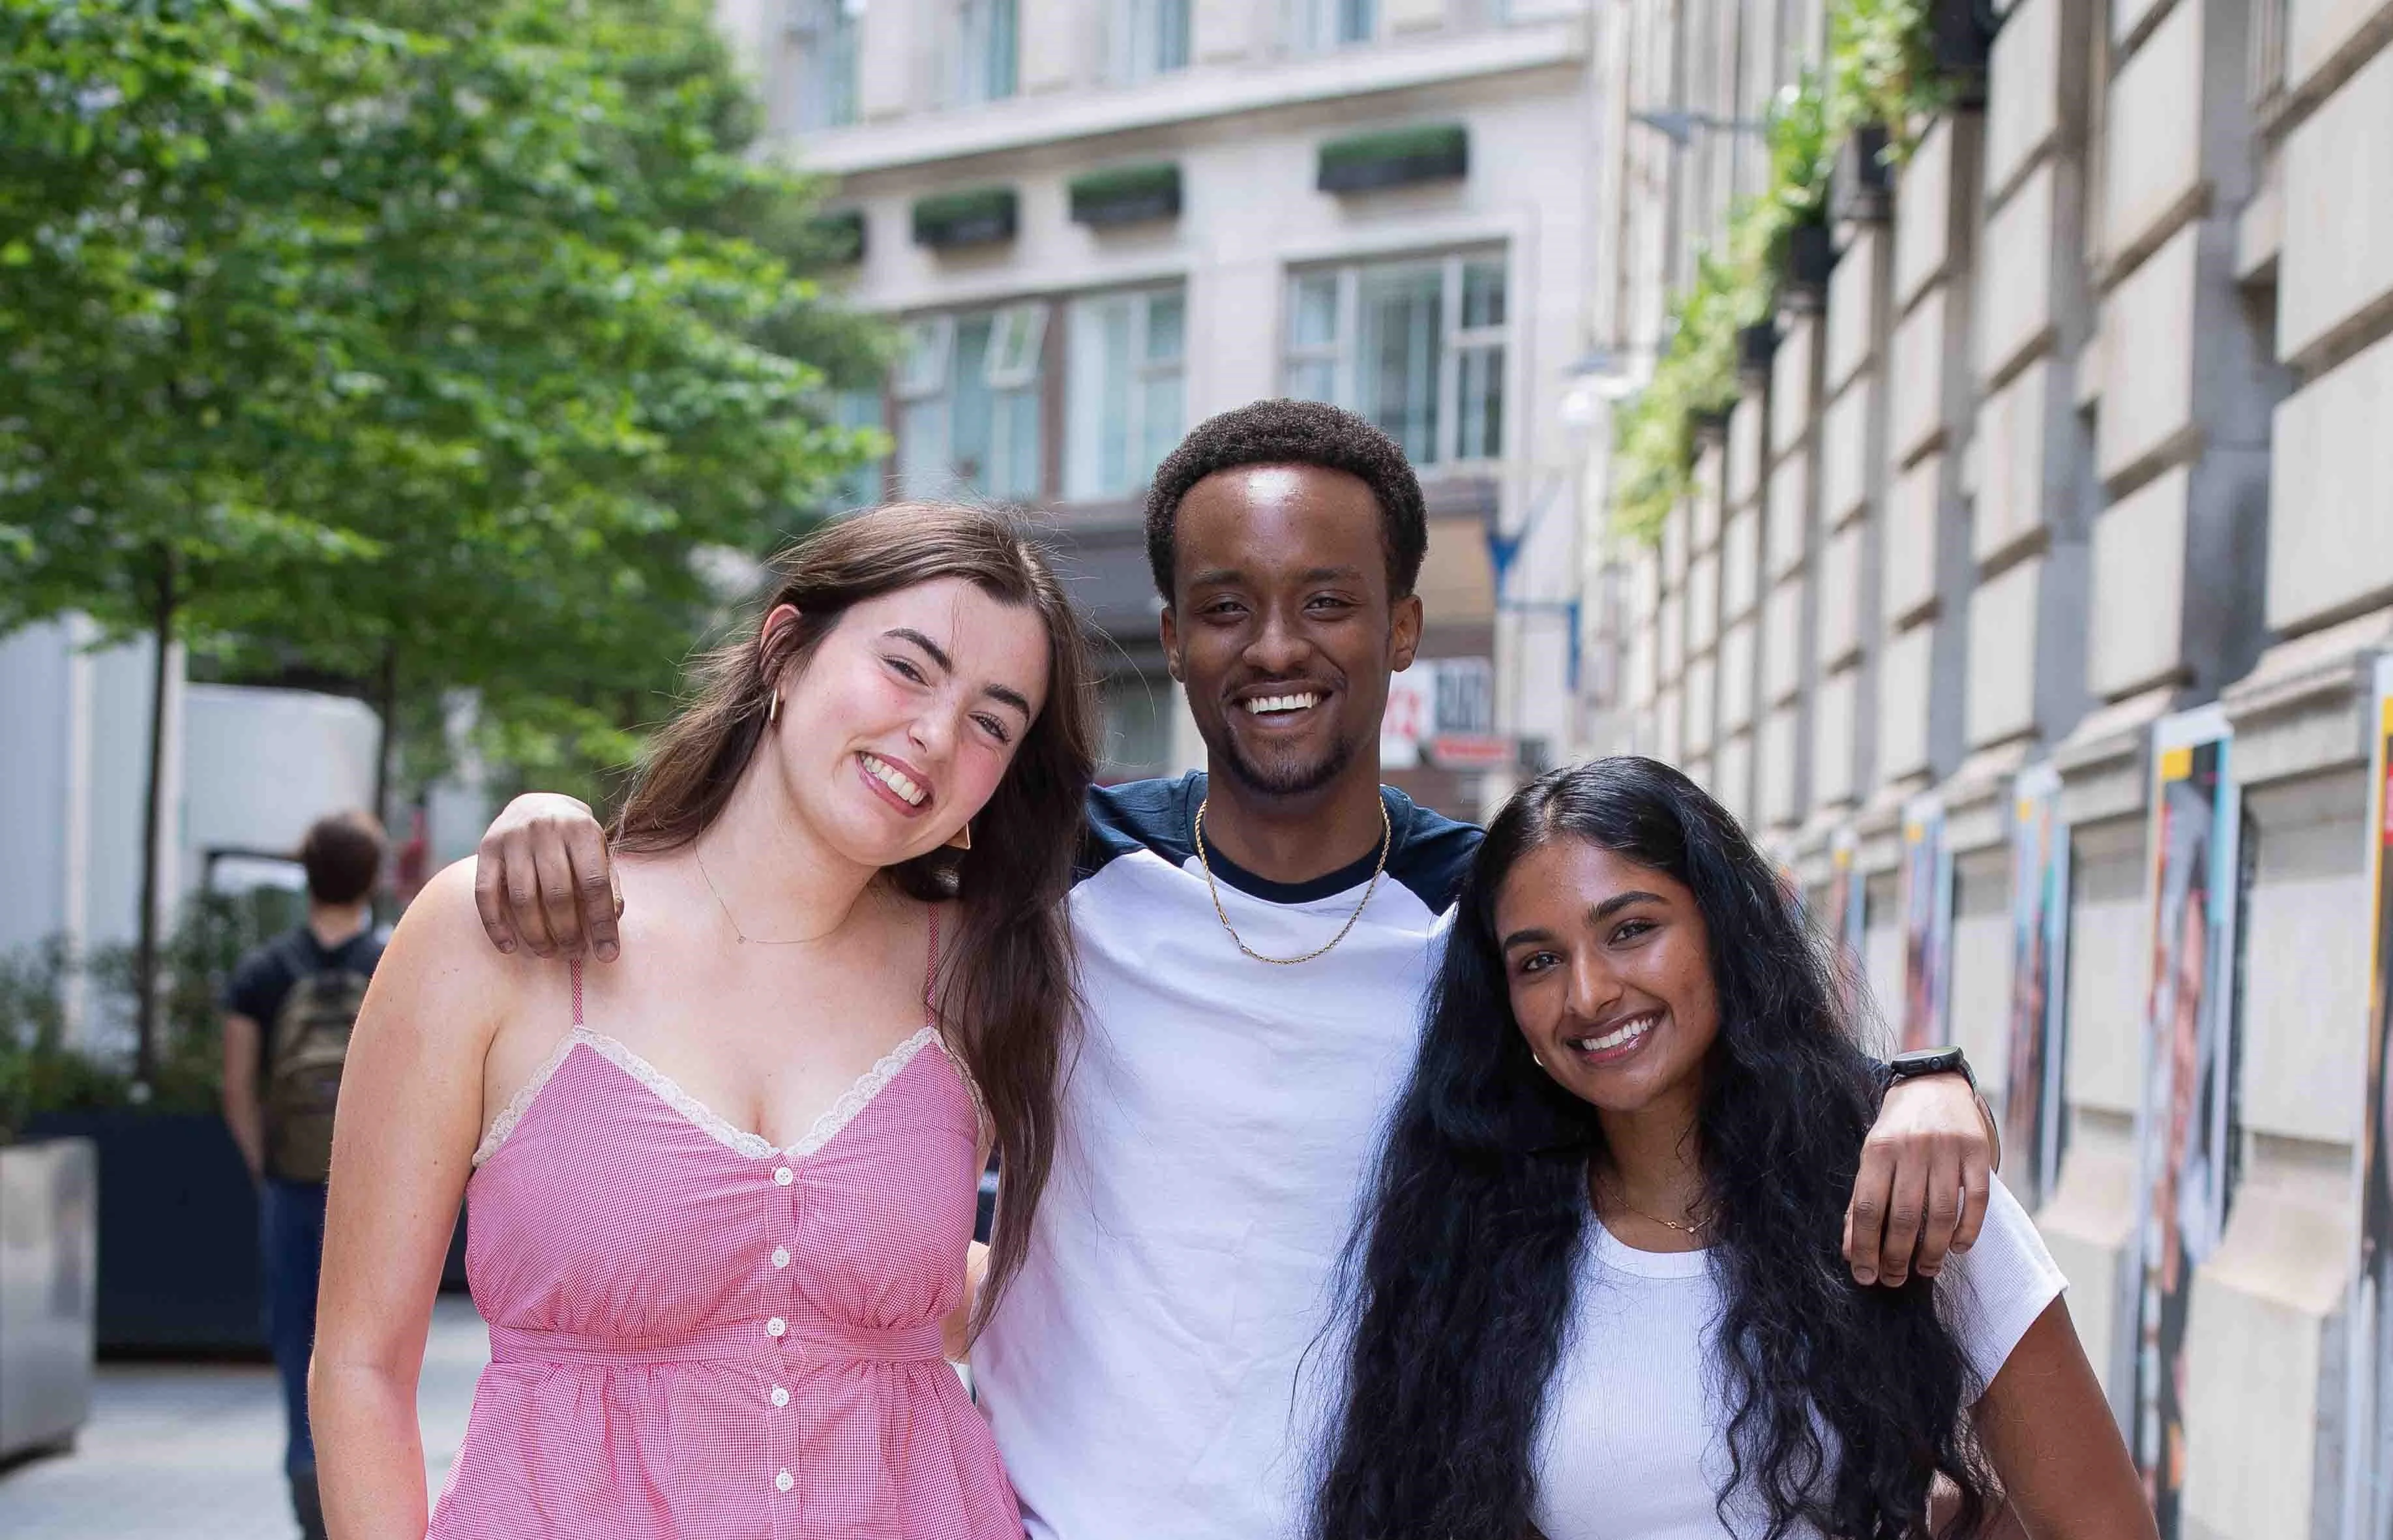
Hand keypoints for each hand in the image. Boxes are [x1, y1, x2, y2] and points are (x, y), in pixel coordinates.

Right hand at [472, 793, 620, 960]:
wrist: (535, 806)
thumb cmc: (574, 841)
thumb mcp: (598, 853)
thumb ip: (608, 884)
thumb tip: (614, 918)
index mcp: (582, 830)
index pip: (595, 884)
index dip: (602, 923)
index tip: (607, 954)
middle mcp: (546, 830)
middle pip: (558, 895)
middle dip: (568, 933)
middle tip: (574, 954)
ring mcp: (513, 838)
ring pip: (523, 899)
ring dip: (536, 935)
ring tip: (548, 952)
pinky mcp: (486, 849)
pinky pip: (485, 895)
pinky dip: (496, 926)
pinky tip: (509, 947)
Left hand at [1842, 1071, 1994, 1286]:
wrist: (1933, 1085)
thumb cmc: (1896, 1131)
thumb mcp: (1871, 1157)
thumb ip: (1861, 1201)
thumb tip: (1851, 1251)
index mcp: (1878, 1149)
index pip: (1868, 1208)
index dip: (1865, 1247)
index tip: (1865, 1276)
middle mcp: (1912, 1148)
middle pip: (1905, 1216)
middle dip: (1898, 1257)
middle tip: (1895, 1280)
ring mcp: (1947, 1149)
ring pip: (1942, 1214)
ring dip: (1933, 1251)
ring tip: (1925, 1270)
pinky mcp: (1976, 1151)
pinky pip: (1976, 1200)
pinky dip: (1968, 1230)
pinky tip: (1958, 1249)